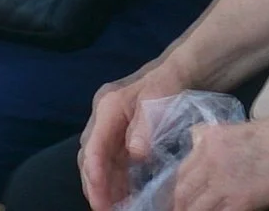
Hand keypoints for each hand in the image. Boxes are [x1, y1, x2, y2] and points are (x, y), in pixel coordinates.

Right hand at [79, 62, 187, 208]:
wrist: (180, 71)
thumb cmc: (170, 83)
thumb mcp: (161, 97)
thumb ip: (147, 124)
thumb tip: (135, 153)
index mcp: (108, 106)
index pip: (93, 146)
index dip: (95, 175)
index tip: (101, 200)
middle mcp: (103, 117)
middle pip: (89, 157)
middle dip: (94, 186)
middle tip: (104, 210)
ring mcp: (109, 127)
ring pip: (98, 162)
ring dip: (103, 186)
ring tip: (113, 208)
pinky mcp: (119, 135)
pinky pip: (111, 162)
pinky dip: (114, 181)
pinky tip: (125, 196)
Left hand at [170, 117, 268, 210]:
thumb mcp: (238, 131)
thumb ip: (216, 147)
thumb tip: (203, 165)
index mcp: (208, 140)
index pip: (180, 172)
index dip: (175, 192)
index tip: (175, 202)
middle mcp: (210, 159)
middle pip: (182, 192)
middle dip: (178, 207)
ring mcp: (224, 181)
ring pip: (193, 208)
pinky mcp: (242, 201)